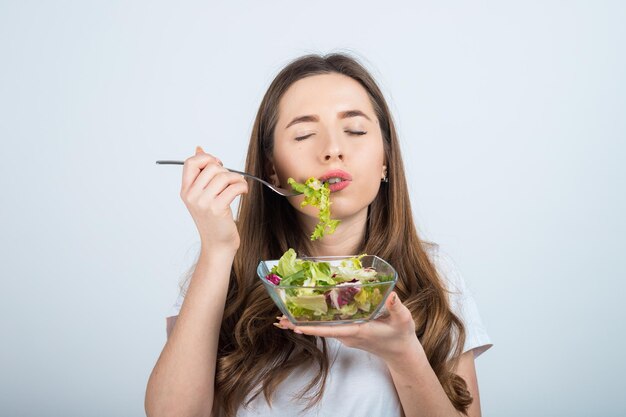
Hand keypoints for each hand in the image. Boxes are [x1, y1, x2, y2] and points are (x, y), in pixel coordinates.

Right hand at [180, 146, 247, 252]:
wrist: (217, 245)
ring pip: (223, 176)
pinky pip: (233, 187)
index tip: (218, 164)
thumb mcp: (202, 195)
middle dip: (226, 170)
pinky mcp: (217, 209)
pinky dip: (242, 186)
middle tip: (231, 180)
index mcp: (185, 190)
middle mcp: (191, 195)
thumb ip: (201, 173)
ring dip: (237, 178)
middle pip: (211, 167)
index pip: (191, 162)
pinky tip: (243, 191)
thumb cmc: (213, 220)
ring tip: (239, 185)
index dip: (206, 158)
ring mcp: (203, 202)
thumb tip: (199, 148)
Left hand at [275, 292, 422, 363]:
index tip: (296, 326)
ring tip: (286, 318)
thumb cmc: (401, 336)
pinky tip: (308, 314)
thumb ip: (397, 307)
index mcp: (358, 331)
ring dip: (305, 323)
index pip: (331, 330)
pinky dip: (316, 322)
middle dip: (300, 324)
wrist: (402, 353)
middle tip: (280, 320)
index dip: (313, 328)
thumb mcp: (403, 319)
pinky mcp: (349, 333)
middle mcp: (349, 335)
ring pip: (323, 329)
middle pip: (321, 330)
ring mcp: (348, 335)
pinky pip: (329, 328)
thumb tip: (392, 295)